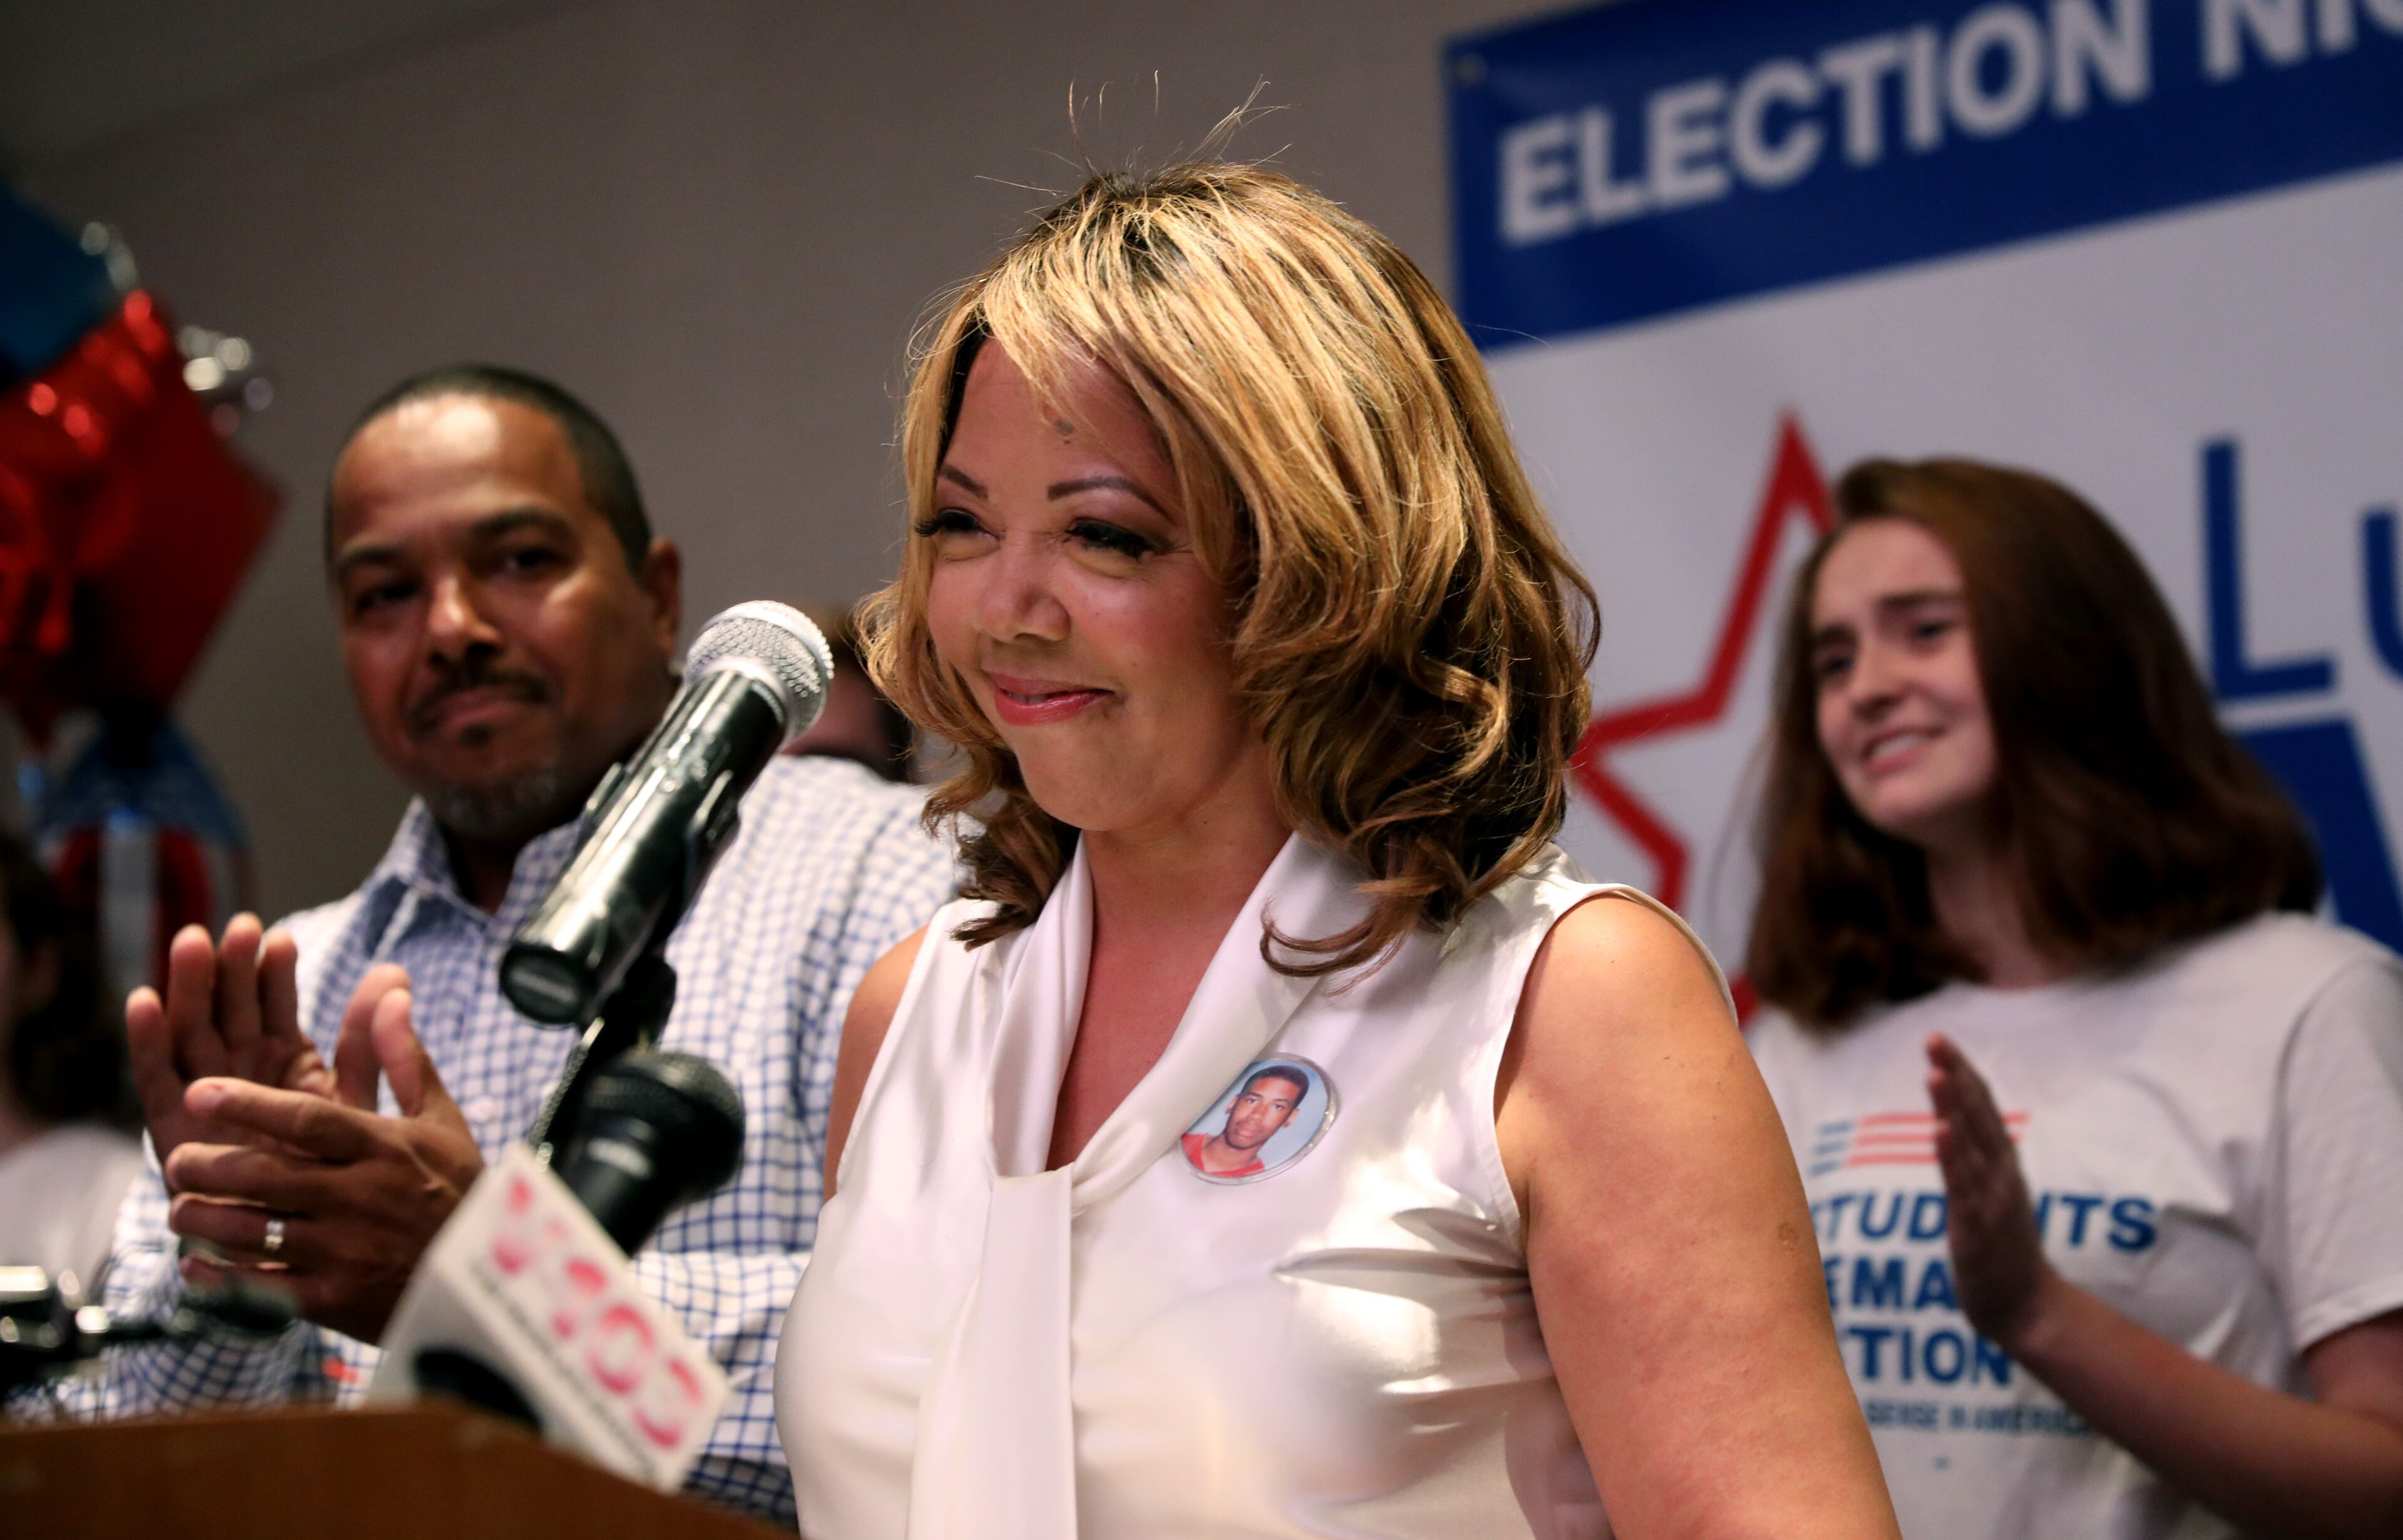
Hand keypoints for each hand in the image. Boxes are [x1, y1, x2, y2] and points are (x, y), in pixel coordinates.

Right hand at [126, 916, 407, 1174]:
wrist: (300, 1241)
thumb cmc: (329, 1170)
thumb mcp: (352, 1098)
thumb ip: (369, 1042)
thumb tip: (395, 973)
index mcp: (283, 1060)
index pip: (275, 1004)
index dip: (275, 971)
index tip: (281, 938)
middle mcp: (239, 1070)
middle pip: (229, 1008)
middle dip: (230, 967)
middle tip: (235, 928)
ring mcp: (203, 1095)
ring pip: (192, 1030)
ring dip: (189, 987)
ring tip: (193, 942)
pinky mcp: (172, 1127)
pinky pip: (156, 1078)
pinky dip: (148, 1040)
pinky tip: (144, 1001)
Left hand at [162, 986, 483, 1343]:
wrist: (486, 1281)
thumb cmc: (458, 1192)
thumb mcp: (441, 1121)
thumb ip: (404, 1059)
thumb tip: (390, 993)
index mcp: (385, 1150)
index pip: (308, 1120)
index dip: (249, 1103)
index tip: (200, 1090)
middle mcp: (361, 1198)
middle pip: (267, 1176)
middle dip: (210, 1166)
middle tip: (178, 1158)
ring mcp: (346, 1253)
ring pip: (254, 1232)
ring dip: (205, 1219)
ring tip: (180, 1206)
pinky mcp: (334, 1300)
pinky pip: (261, 1290)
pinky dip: (220, 1278)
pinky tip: (196, 1264)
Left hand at [1926, 1033, 2057, 1351]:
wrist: (2028, 1311)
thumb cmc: (2005, 1251)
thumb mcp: (1991, 1196)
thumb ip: (1977, 1161)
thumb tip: (1959, 1125)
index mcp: (2003, 1165)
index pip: (1982, 1108)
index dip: (1962, 1072)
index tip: (1940, 1040)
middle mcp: (2001, 1176)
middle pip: (1977, 1116)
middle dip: (1955, 1075)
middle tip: (1935, 1038)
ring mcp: (1991, 1201)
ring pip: (1970, 1146)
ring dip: (1952, 1108)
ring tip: (1936, 1074)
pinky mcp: (1977, 1228)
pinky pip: (1962, 1187)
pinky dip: (1952, 1157)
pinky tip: (1939, 1131)